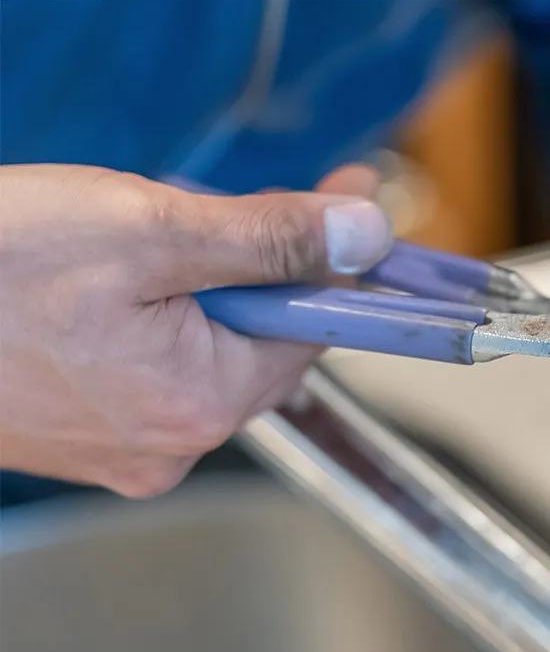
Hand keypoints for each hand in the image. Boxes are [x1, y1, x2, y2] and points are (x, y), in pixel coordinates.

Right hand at [0, 163, 392, 496]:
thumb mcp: (147, 228)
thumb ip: (270, 238)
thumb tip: (366, 235)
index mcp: (199, 406)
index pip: (311, 332)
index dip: (329, 263)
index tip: (343, 202)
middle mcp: (170, 446)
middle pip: (257, 343)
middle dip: (251, 270)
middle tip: (211, 207)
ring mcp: (121, 449)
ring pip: (202, 353)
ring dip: (195, 290)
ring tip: (131, 242)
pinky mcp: (80, 437)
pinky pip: (149, 370)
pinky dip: (149, 320)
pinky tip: (99, 286)